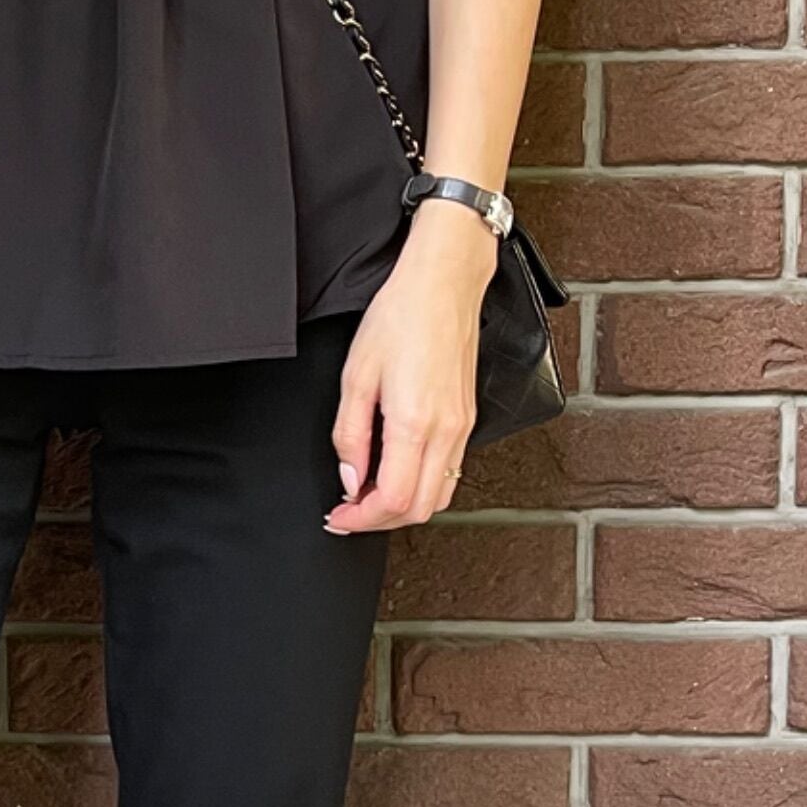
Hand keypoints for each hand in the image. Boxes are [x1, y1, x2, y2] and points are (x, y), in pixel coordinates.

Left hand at [327, 200, 495, 533]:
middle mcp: (446, 431)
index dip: (361, 519)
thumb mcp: (356, 375)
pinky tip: (396, 473)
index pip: (392, 500)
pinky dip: (422, 487)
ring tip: (369, 496)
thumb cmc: (400, 317)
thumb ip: (350, 435)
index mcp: (414, 422)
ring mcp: (462, 427)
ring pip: (439, 496)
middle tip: (349, 513)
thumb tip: (350, 478)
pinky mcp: (468, 419)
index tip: (339, 517)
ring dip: (403, 507)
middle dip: (380, 521)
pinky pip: (450, 472)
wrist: (442, 285)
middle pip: (419, 509)